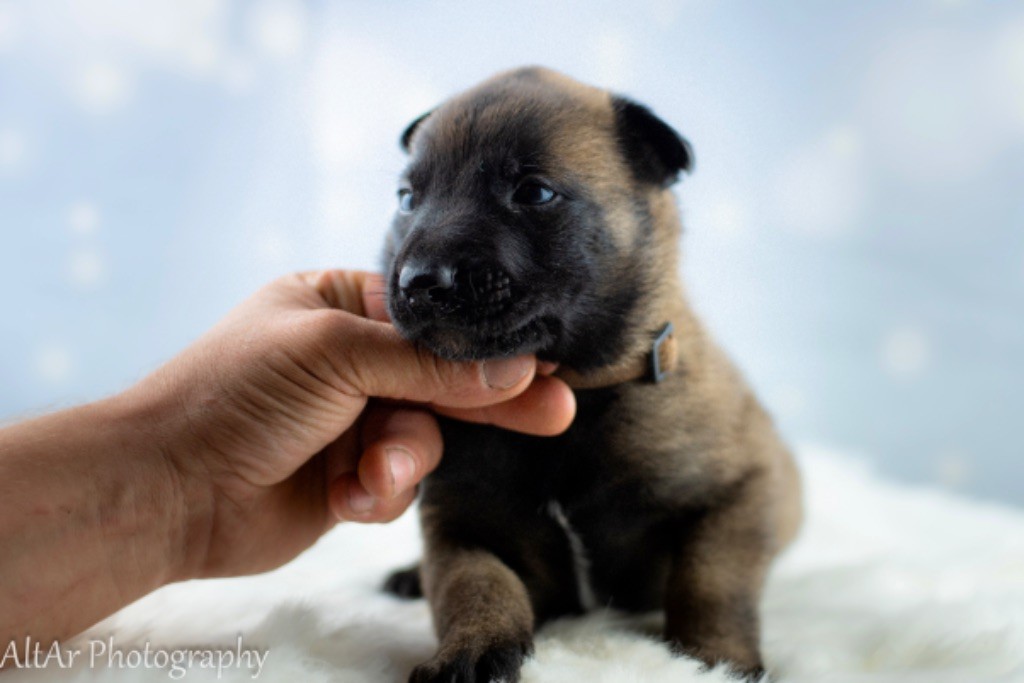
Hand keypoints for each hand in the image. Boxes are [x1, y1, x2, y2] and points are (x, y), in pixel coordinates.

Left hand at [131, 270, 575, 579]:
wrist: (168, 490)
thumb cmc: (234, 395)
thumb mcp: (335, 355)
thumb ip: (428, 365)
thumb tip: (513, 370)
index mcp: (340, 305)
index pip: (432, 321)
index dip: (484, 343)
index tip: (538, 361)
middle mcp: (351, 360)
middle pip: (444, 377)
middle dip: (491, 399)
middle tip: (555, 409)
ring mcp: (352, 419)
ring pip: (425, 437)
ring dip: (403, 458)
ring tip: (372, 472)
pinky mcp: (350, 476)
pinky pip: (398, 482)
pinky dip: (377, 492)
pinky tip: (344, 495)